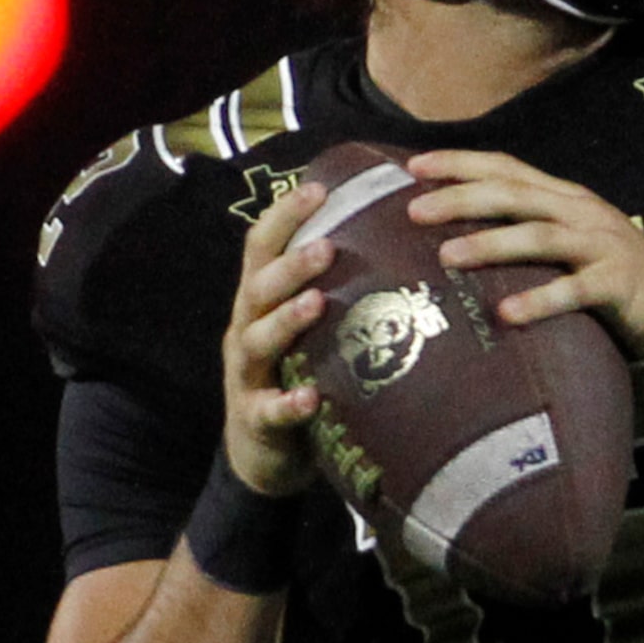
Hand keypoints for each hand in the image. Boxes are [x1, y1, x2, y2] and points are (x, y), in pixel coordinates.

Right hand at [220, 180, 330, 495]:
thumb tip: (396, 239)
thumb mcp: (310, 328)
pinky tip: (309, 397)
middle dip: (291, 265)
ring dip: (287, 319)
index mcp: (260, 300)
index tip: (318, 188)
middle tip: (328, 246)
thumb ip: (334, 289)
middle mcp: (247, 328)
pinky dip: (288, 402)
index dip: (284, 215)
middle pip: (258, 286)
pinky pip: (269, 410)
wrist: (262, 454)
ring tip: (317, 303)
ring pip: (258, 339)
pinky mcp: (256, 420)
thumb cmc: (299, 373)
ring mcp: (248, 375)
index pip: (262, 247)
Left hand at [404, 149, 643, 366]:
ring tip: (445, 256)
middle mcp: (580, 211)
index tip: (413, 166)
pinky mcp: (619, 284)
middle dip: (461, 198)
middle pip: (513, 195)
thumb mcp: (569, 242)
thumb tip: (454, 237)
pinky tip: (507, 313)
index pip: (506, 168)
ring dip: (490, 245)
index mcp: (564, 197)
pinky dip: (540, 299)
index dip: (460, 163)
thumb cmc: (612, 275)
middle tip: (414, 210)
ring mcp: (602, 245)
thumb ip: (526, 233)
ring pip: (539, 236)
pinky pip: (575, 290)